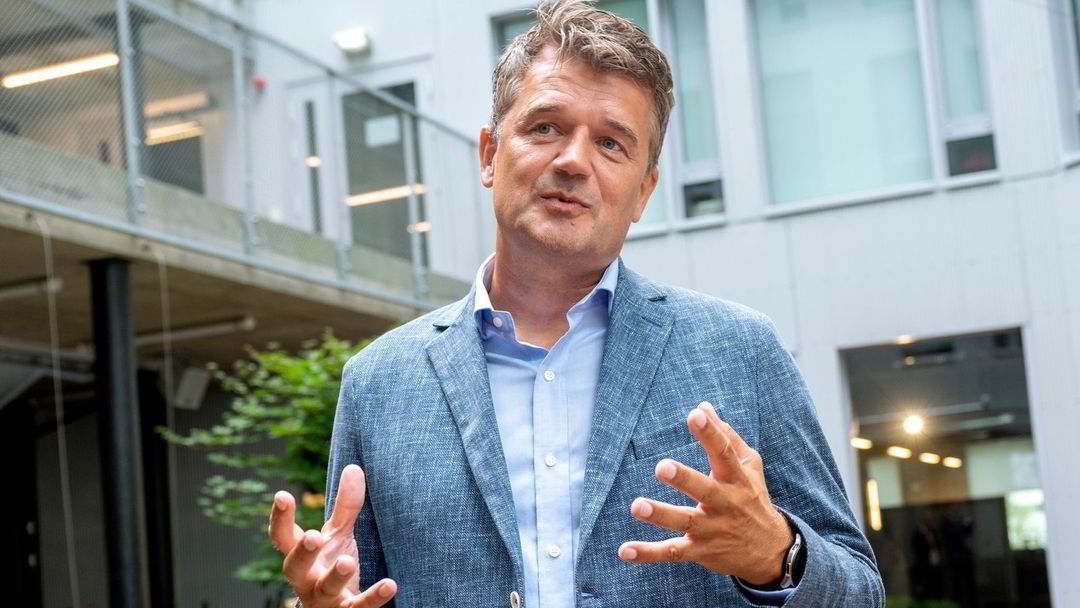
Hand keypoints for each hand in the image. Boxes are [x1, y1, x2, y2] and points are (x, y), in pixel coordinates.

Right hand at [268, 464, 396, 606]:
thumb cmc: (331, 566)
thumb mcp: (338, 536)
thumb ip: (345, 506)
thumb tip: (354, 467)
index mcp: (300, 555)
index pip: (283, 537)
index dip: (280, 518)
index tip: (282, 495)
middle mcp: (306, 578)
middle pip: (295, 567)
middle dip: (302, 553)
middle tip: (313, 537)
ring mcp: (324, 598)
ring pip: (325, 589)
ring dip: (335, 576)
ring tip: (347, 562)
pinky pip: (358, 607)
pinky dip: (374, 597)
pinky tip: (390, 584)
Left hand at [617, 402, 793, 585]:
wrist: (772, 552)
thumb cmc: (754, 498)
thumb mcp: (750, 466)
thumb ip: (726, 436)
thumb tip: (703, 406)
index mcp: (736, 478)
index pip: (724, 452)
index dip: (710, 433)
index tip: (695, 414)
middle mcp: (725, 503)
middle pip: (704, 489)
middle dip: (684, 479)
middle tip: (661, 467)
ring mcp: (712, 529)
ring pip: (685, 521)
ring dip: (661, 514)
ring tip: (636, 506)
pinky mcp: (700, 551)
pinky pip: (672, 552)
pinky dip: (648, 553)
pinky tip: (624, 551)